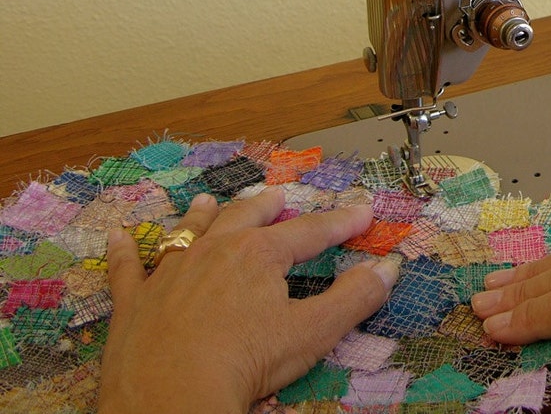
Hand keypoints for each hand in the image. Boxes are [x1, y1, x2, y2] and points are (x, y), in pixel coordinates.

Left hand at [99, 186, 397, 413]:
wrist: (169, 401)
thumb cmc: (243, 365)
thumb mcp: (312, 333)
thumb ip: (354, 298)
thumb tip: (389, 268)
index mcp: (260, 254)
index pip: (310, 231)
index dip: (341, 222)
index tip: (362, 212)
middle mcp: (214, 250)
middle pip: (246, 216)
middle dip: (267, 205)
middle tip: (280, 197)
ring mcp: (169, 272)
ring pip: (189, 231)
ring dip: (202, 215)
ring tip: (208, 201)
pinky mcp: (133, 301)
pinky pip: (127, 268)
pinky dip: (125, 251)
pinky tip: (120, 237)